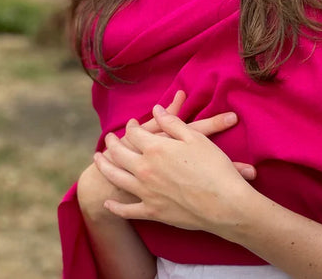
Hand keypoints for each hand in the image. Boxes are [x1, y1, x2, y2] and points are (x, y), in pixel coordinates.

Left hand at [94, 105, 255, 235]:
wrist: (223, 204)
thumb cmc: (214, 167)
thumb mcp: (195, 138)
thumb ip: (172, 122)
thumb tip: (156, 110)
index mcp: (156, 148)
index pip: (136, 133)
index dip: (133, 127)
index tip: (132, 123)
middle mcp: (145, 169)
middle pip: (121, 153)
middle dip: (113, 143)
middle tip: (108, 138)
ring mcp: (146, 192)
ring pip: (117, 178)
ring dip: (105, 167)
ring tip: (98, 160)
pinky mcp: (152, 212)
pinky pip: (127, 210)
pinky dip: (116, 207)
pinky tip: (109, 203)